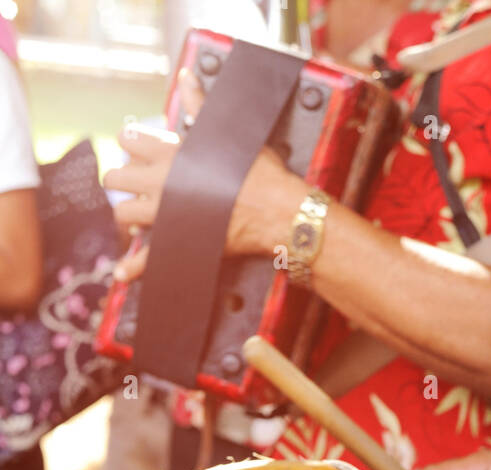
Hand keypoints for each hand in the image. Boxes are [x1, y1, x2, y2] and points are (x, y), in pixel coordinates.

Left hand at [104, 70, 303, 282]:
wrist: (275, 210)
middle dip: (120, 181)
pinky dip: (133, 266)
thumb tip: (187, 75)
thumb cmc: (256, 171)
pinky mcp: (176, 241)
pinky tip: (122, 273)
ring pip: (122, 214)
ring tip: (137, 218)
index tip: (138, 151)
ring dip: (126, 215)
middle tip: (133, 186)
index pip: (129, 140)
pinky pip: (147, 258)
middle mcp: (159, 181)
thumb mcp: (226, 131)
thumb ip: (199, 104)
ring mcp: (163, 214)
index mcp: (169, 152)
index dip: (130, 144)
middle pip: (116, 179)